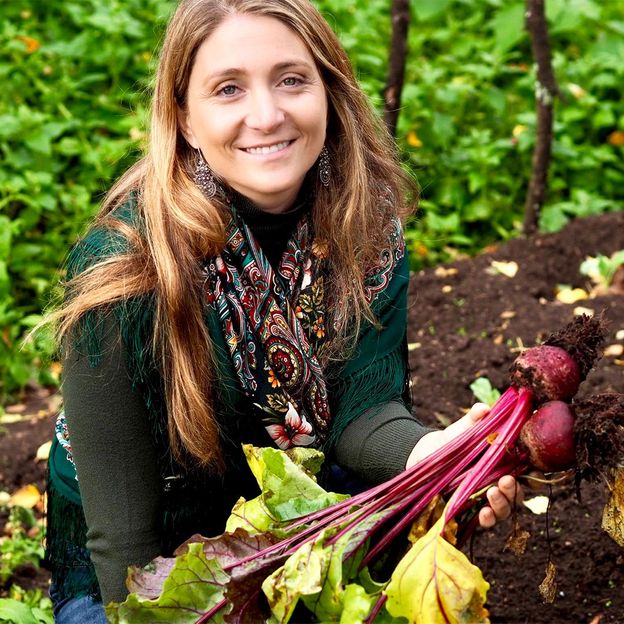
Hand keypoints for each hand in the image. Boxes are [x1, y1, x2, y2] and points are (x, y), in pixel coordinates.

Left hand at [406, 403, 523, 527]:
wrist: (425, 456)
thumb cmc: (450, 442)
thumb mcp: (462, 430)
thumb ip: (473, 419)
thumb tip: (483, 409)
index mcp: (504, 463)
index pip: (527, 472)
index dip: (534, 474)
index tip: (532, 471)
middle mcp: (500, 482)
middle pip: (518, 492)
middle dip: (515, 490)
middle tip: (506, 481)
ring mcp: (488, 498)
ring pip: (506, 507)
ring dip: (503, 503)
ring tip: (493, 494)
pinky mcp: (473, 510)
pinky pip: (487, 520)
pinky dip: (489, 518)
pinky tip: (484, 513)